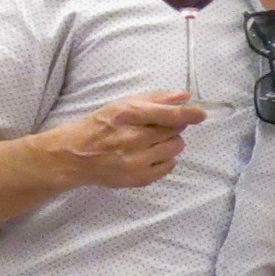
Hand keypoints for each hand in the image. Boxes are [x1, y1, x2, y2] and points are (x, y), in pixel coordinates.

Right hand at [45, 91, 206, 190]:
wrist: (74, 156)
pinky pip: (169, 167)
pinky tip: (150, 154)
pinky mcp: (138, 178)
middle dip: (172, 127)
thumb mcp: (122, 104)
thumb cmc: (101, 125)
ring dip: (170, 142)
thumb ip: (155, 99)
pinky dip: (165, 159)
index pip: (168, 115)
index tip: (200, 114)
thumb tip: (185, 96)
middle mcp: (132, 139)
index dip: (188, 114)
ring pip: (174, 148)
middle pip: (174, 132)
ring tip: (153, 141)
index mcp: (127, 116)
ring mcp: (135, 161)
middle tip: (157, 127)